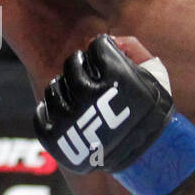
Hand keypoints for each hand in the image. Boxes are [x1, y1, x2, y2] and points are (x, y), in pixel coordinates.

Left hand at [33, 33, 194, 194]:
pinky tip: (62, 110)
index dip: (104, 50)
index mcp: (116, 78)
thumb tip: (104, 39)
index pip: (98, 47)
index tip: (107, 58)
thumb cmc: (150, 111)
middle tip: (90, 73)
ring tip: (77, 94)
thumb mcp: (154, 74)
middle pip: (73, 64)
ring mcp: (70, 119)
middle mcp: (90, 97)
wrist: (148, 155)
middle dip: (83, 64)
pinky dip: (47, 111)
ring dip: (65, 86)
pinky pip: (40, 116)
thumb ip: (133, 47)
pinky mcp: (57, 140)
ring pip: (54, 88)